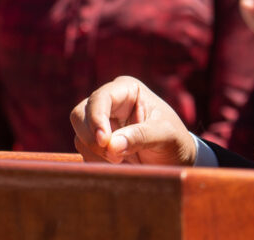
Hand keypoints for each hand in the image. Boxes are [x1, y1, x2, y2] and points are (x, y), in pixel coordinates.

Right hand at [70, 76, 194, 165]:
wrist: (174, 160)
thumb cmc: (174, 141)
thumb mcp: (166, 136)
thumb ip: (141, 136)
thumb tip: (111, 144)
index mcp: (128, 89)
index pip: (100, 98)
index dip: (96, 119)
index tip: (104, 141)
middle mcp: (110, 101)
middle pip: (80, 114)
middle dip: (93, 138)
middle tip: (116, 157)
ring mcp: (100, 121)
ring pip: (79, 135)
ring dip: (96, 153)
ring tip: (123, 160)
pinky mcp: (95, 140)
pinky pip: (83, 151)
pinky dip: (95, 161)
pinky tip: (118, 163)